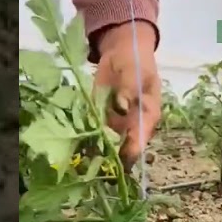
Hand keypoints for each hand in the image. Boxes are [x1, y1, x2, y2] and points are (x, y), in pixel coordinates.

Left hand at [94, 20, 160, 163]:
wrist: (122, 52)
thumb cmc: (135, 62)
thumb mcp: (135, 72)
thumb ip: (130, 90)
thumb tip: (122, 108)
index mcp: (148, 117)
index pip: (141, 140)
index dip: (130, 153)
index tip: (119, 164)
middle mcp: (133, 125)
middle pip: (123, 149)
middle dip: (111, 160)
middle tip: (97, 168)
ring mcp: (116, 123)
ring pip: (107, 144)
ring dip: (95, 153)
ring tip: (83, 163)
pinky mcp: (100, 117)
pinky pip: (92, 131)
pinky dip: (84, 139)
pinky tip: (73, 147)